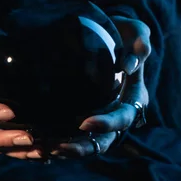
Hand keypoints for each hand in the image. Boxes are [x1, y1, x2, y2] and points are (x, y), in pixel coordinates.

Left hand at [52, 15, 150, 157]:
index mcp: (134, 98)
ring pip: (88, 144)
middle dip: (82, 148)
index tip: (85, 122)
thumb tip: (130, 65)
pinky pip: (73, 135)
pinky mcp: (83, 115)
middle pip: (104, 141)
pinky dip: (59, 141)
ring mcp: (101, 116)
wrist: (107, 33)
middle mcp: (118, 113)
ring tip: (46, 149)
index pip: (123, 118)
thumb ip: (140, 43)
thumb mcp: (135, 31)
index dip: (106, 124)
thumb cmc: (124, 32)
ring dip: (68, 150)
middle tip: (59, 147)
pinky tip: (40, 142)